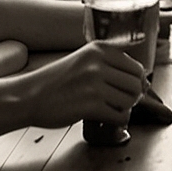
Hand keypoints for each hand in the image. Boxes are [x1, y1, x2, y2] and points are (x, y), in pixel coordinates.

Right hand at [22, 40, 144, 128]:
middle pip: (136, 84)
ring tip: (108, 110)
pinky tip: (104, 119)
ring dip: (123, 109)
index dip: (136, 82)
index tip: (126, 90)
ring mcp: (95, 84)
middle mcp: (98, 64)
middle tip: (118, 103)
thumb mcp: (83, 61)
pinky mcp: (91, 105)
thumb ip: (109, 66)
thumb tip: (142, 82)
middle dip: (132, 97)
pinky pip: (120, 116)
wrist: (29, 96)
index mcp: (99, 49)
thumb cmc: (56, 82)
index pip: (136, 67)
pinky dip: (116, 121)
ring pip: (131, 100)